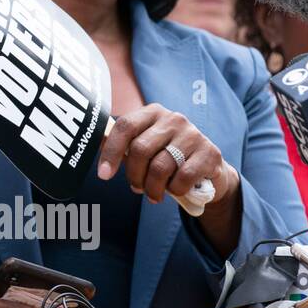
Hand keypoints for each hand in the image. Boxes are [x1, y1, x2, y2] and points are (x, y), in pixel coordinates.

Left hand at [98, 103, 236, 205]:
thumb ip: (124, 144)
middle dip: (134, 175)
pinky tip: (175, 191)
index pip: (125, 126)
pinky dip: (174, 190)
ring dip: (152, 188)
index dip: (111, 152)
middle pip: (140, 149)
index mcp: (153, 112)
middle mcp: (174, 118)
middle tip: (136, 187)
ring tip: (153, 194)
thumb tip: (97, 141)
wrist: (209, 170)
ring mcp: (193, 134)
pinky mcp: (210, 153)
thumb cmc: (168, 158)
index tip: (103, 175)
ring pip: (160, 167)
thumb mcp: (146, 147)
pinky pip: (182, 177)